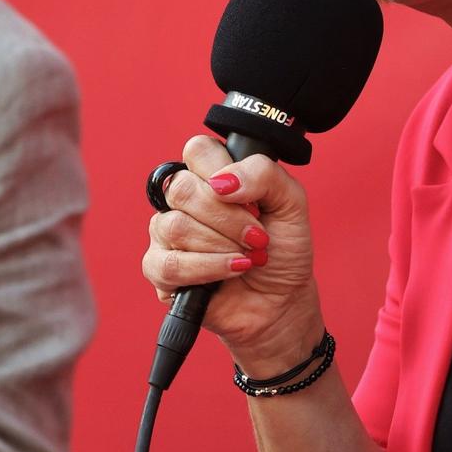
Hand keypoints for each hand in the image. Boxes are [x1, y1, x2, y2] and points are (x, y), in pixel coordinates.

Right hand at [143, 135, 324, 370]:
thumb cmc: (283, 249)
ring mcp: (166, 235)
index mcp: (210, 176)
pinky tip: (233, 272)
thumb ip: (264, 174)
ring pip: (175, 226)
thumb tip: (222, 181)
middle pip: (182, 189)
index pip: (197, 151)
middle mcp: (183, 202)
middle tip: (257, 236)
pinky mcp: (160, 271)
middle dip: (229, 219)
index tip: (251, 200)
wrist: (283, 301)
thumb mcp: (292, 203)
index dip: (223, 172)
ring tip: (248, 258)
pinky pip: (169, 264)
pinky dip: (208, 269)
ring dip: (222, 246)